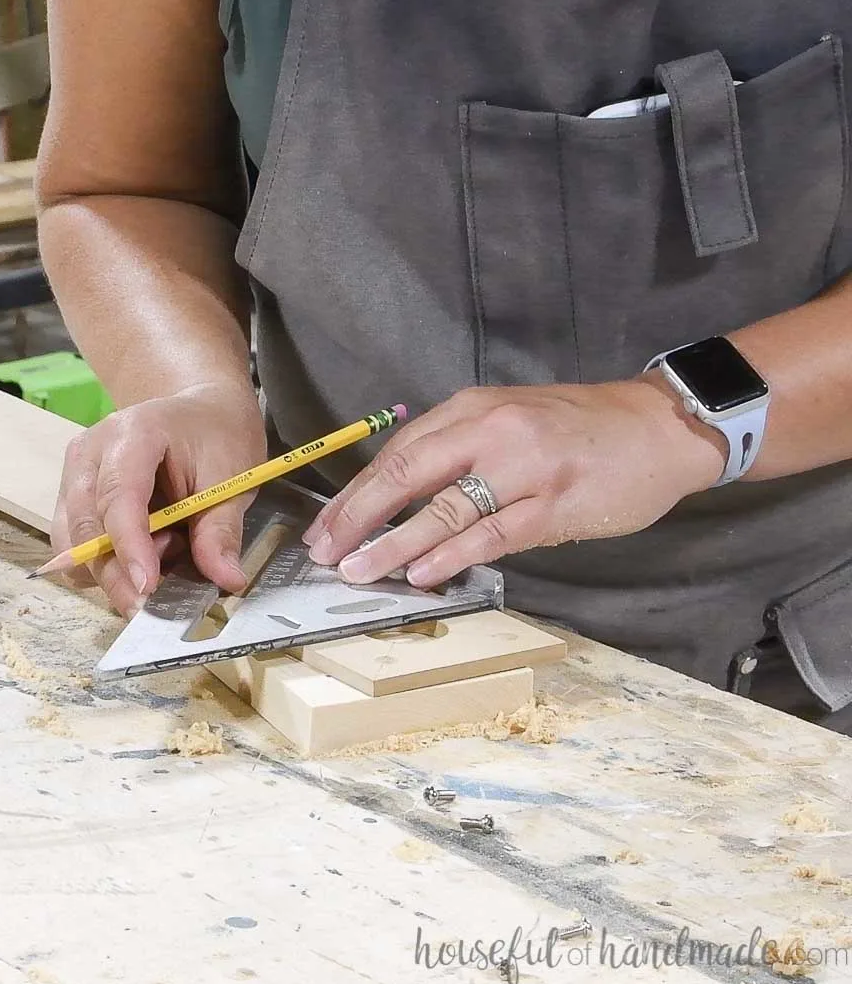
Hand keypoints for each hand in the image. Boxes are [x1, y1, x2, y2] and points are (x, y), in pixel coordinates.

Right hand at [49, 383, 266, 616]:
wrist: (198, 409)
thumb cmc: (216, 435)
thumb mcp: (233, 477)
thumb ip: (222, 529)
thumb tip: (226, 579)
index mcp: (133, 433)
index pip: (118, 497)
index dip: (129, 547)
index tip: (148, 589)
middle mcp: (90, 451)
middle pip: (86, 526)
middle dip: (117, 573)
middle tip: (158, 602)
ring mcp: (74, 473)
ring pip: (72, 542)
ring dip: (112, 567)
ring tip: (165, 552)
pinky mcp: (71, 496)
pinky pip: (75, 545)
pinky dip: (107, 562)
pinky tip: (147, 549)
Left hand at [302, 378, 726, 587]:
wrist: (658, 426)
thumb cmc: (578, 427)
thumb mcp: (509, 417)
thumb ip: (459, 447)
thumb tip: (399, 496)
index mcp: (473, 409)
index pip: (399, 452)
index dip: (358, 493)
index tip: (327, 525)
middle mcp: (492, 431)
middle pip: (408, 473)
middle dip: (359, 516)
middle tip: (325, 551)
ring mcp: (524, 468)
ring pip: (445, 508)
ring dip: (395, 543)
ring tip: (360, 571)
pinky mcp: (555, 505)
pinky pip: (493, 533)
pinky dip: (452, 555)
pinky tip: (422, 574)